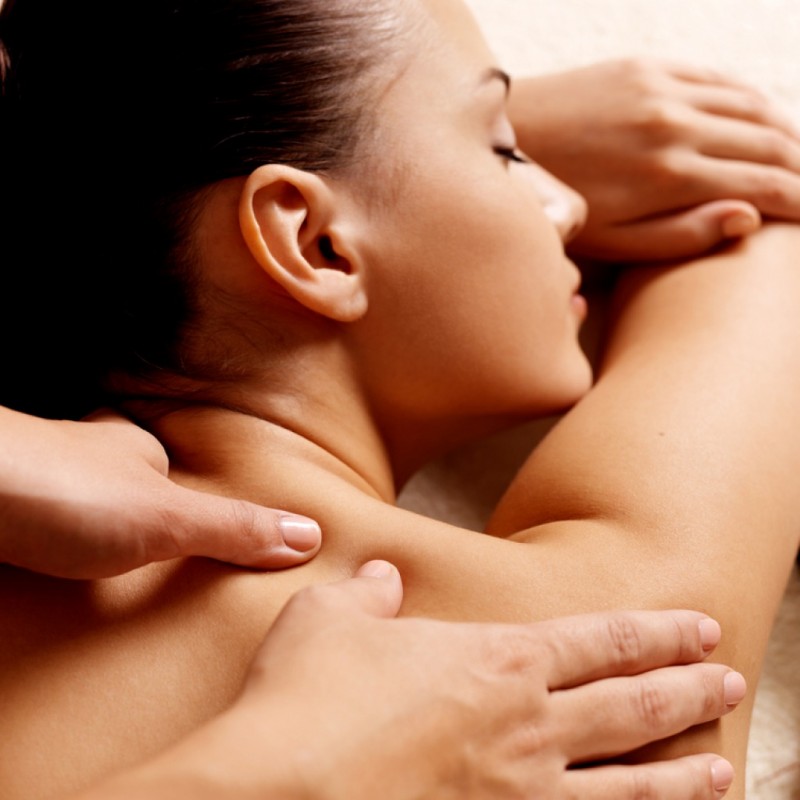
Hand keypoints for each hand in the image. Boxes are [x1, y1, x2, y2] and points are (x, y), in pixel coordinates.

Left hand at [0, 406, 320, 577]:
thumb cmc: (66, 493)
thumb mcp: (168, 521)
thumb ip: (233, 529)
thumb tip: (310, 534)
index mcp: (131, 449)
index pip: (162, 458)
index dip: (177, 480)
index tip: (192, 508)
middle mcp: (85, 453)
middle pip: (115, 473)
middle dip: (128, 500)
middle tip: (146, 539)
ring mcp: (40, 478)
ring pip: (71, 495)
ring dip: (84, 520)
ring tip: (98, 561)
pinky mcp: (7, 510)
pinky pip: (33, 522)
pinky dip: (42, 538)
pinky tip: (41, 566)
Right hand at [100, 562, 743, 798]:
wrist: (278, 787)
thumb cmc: (306, 696)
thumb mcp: (331, 617)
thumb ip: (369, 594)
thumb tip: (384, 578)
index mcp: (495, 660)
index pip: (600, 638)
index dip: (656, 631)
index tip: (699, 626)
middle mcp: (526, 724)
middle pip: (631, 703)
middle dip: (687, 688)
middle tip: (731, 677)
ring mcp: (522, 792)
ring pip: (630, 782)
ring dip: (681, 771)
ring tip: (721, 763)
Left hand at [509, 59, 799, 261]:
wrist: (504, 140)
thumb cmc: (556, 205)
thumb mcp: (612, 240)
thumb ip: (682, 235)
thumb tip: (750, 218)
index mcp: (670, 176)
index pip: (765, 184)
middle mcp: (677, 124)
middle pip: (769, 141)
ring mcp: (663, 88)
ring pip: (752, 104)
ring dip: (785, 129)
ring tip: (796, 156)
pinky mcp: (647, 66)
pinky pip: (718, 78)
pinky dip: (749, 97)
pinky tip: (760, 115)